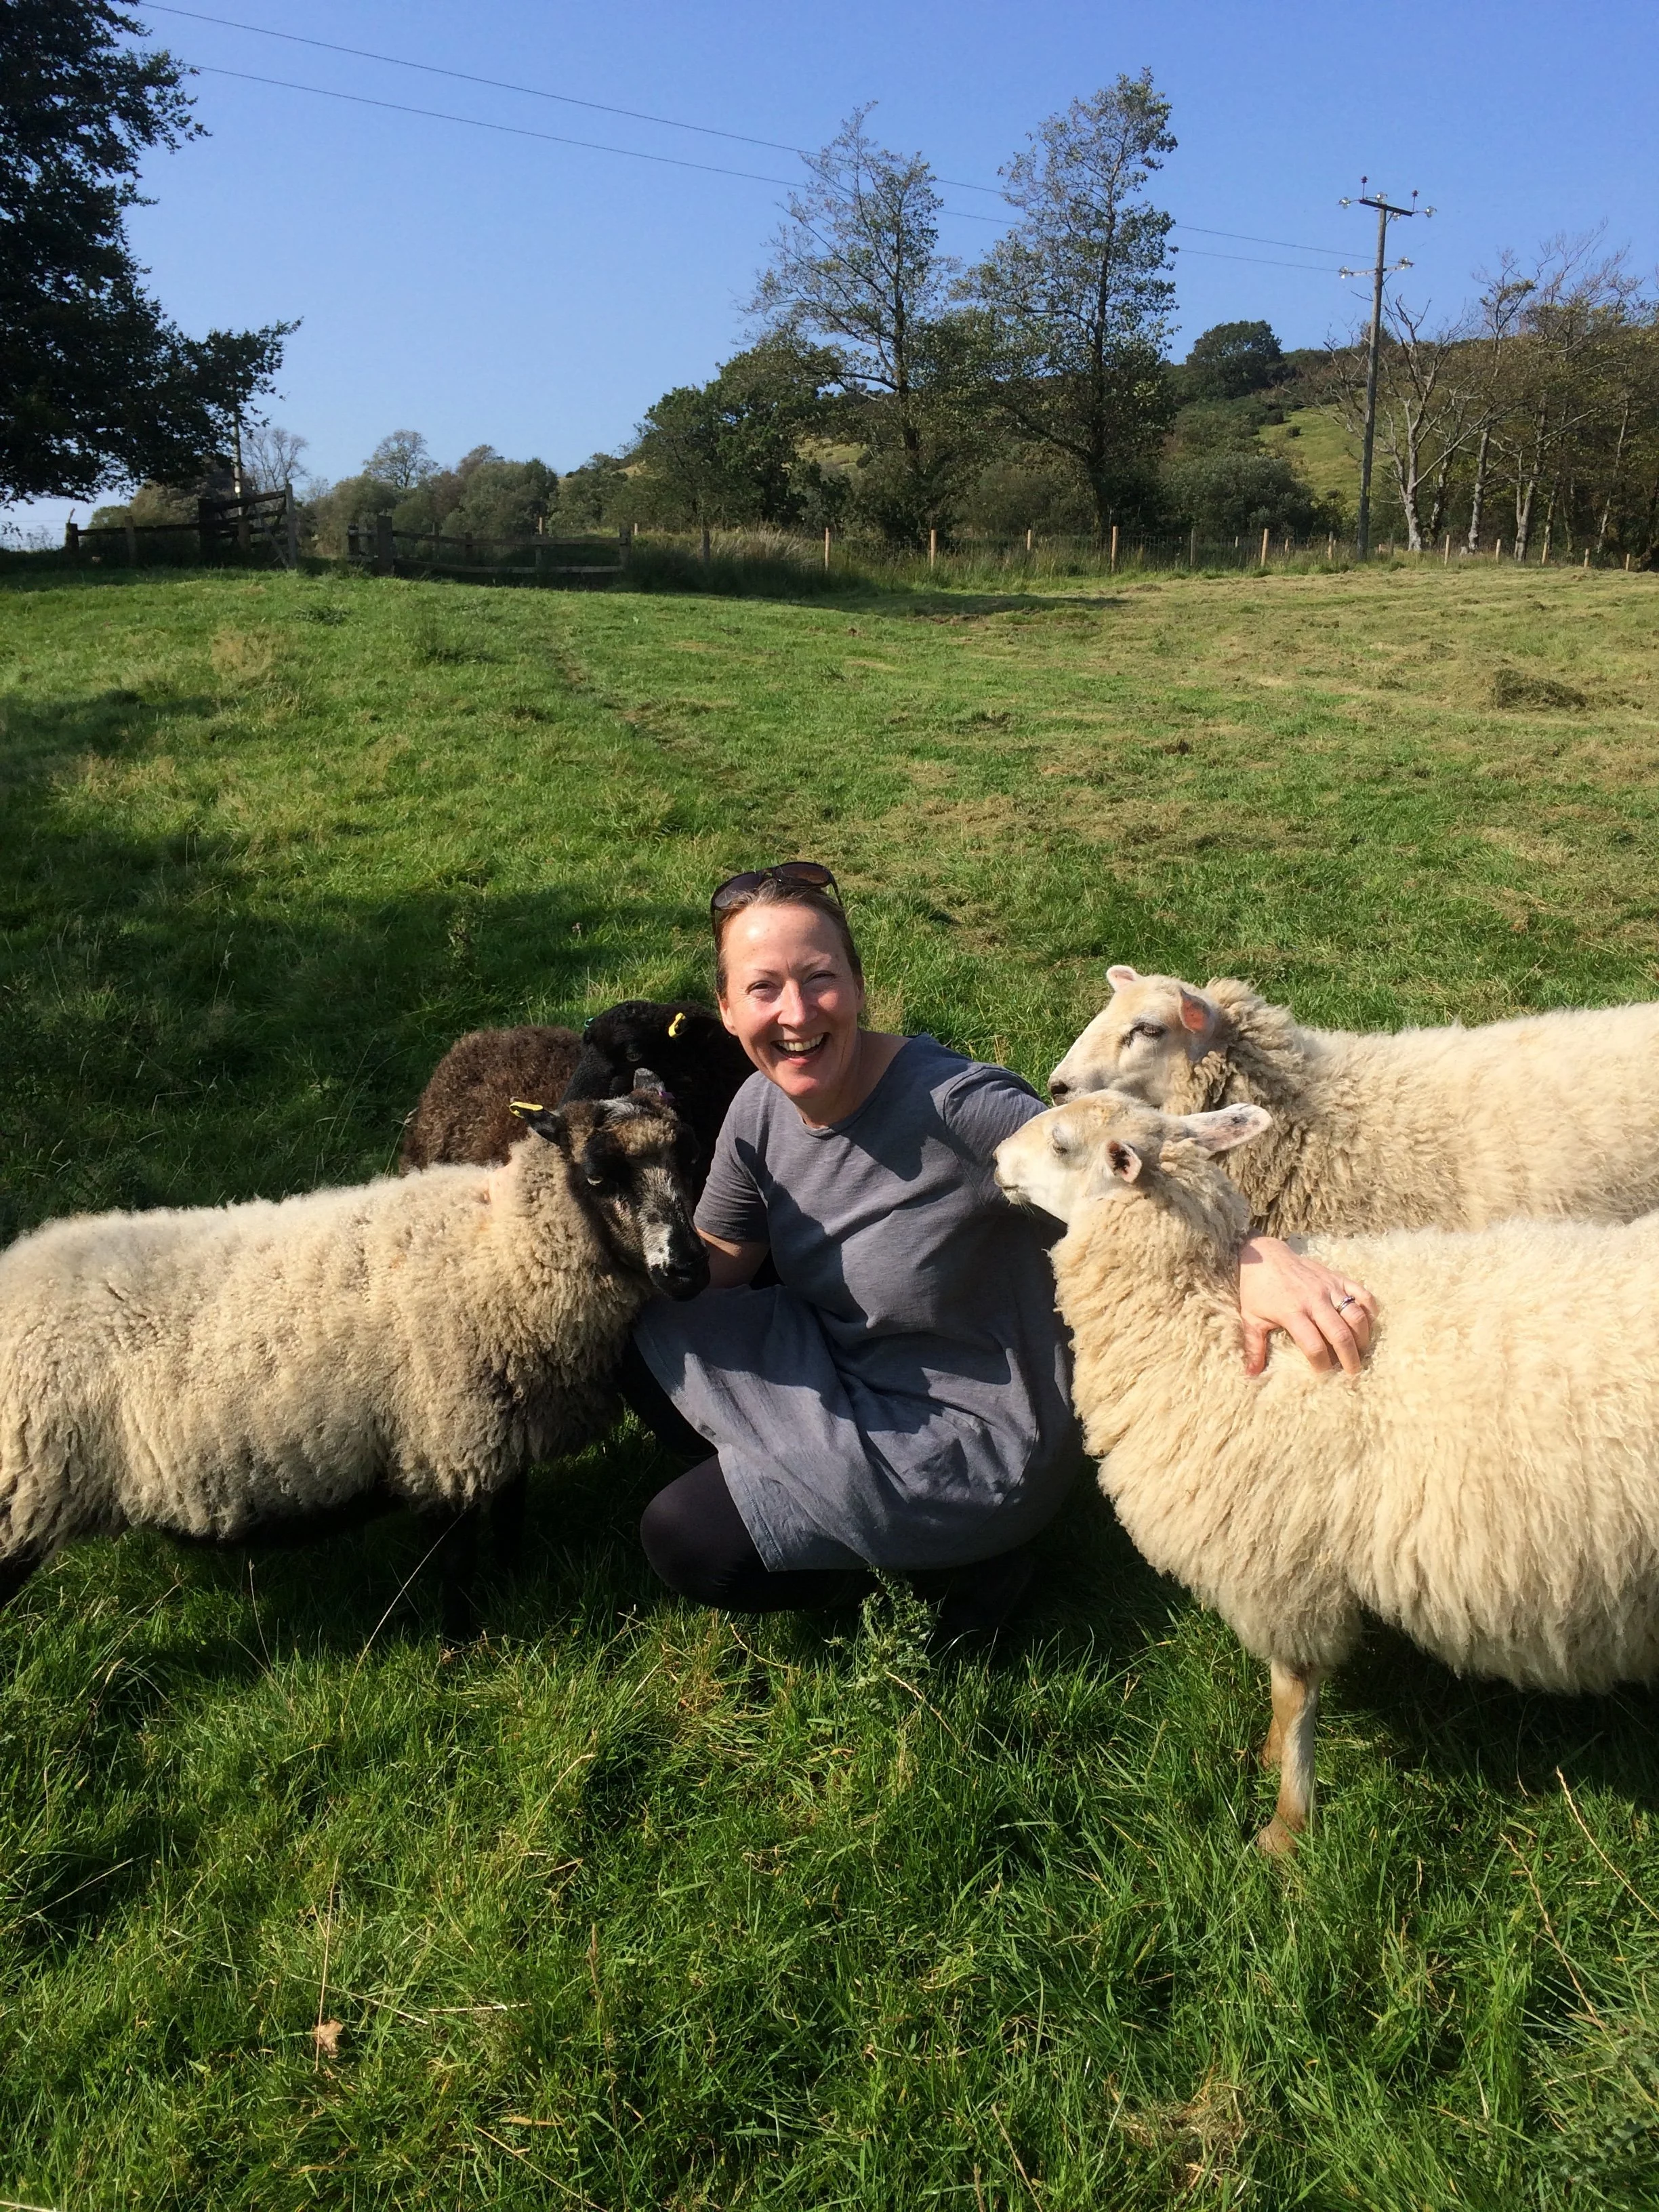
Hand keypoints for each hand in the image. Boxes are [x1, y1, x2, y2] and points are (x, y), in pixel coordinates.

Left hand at [1237, 1236, 1375, 1376]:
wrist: (1265, 1256)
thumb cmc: (1256, 1289)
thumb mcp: (1251, 1318)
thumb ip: (1254, 1347)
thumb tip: (1250, 1375)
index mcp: (1292, 1313)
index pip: (1314, 1345)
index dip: (1322, 1364)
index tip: (1324, 1373)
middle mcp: (1314, 1300)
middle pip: (1340, 1334)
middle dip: (1349, 1357)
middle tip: (1352, 1371)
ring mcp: (1329, 1287)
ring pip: (1356, 1315)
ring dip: (1362, 1337)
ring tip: (1361, 1351)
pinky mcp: (1337, 1277)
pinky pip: (1362, 1294)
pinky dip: (1370, 1309)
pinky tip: (1369, 1324)